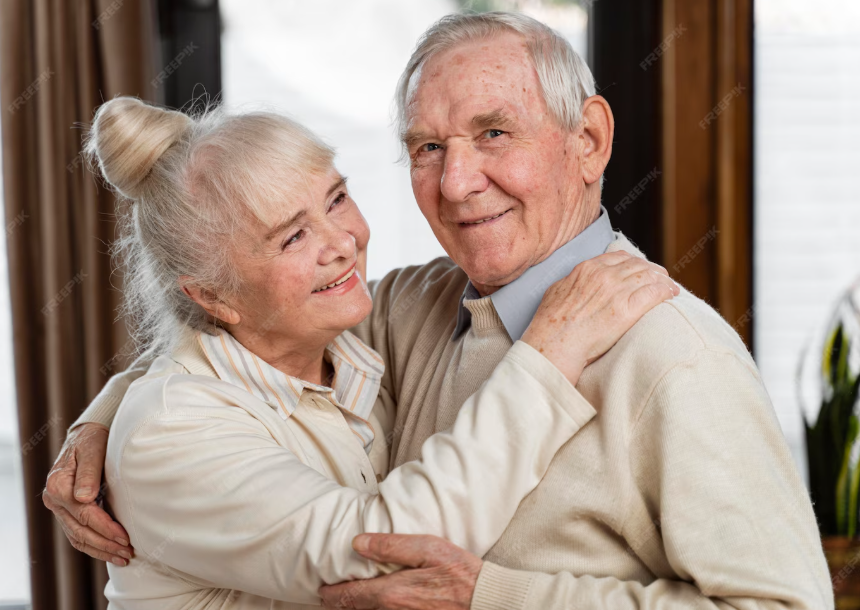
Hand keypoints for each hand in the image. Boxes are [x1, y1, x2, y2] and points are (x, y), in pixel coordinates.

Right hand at [42, 423, 132, 565]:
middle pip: (80, 530)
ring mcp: (59, 508)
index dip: (105, 528)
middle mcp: (54, 500)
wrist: (86, 436)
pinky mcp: (67, 512)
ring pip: (78, 538)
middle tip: (128, 552)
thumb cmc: (93, 440)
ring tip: (123, 557)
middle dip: (105, 544)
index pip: (84, 514)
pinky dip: (94, 546)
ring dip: (100, 550)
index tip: (125, 537)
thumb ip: (89, 472)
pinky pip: (78, 535)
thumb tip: (84, 498)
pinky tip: (111, 552)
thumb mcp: (93, 449)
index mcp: (58, 485)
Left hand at [319, 534, 480, 609]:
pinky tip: (381, 604)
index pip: (349, 596)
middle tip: (331, 595)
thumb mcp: (428, 549)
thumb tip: (359, 543)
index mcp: (392, 593)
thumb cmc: (462, 574)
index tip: (323, 588)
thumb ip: (391, 545)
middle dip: (340, 603)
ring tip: (351, 600)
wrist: (486, 602)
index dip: (332, 593)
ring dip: (358, 608)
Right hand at [522, 251, 678, 384]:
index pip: (619, 257)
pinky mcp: (627, 310)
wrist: (553, 343)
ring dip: (662, 280)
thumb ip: (572, 282)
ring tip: (670, 286)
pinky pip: (654, 293)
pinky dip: (666, 291)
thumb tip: (578, 282)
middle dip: (652, 270)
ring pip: (648, 276)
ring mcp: (616, 291)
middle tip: (661, 277)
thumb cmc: (549, 324)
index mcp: (587, 269)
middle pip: (637, 265)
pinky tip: (672, 294)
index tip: (640, 268)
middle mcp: (604, 275)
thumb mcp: (557, 291)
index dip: (634, 262)